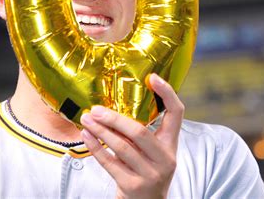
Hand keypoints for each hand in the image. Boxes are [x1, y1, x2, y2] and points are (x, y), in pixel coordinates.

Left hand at [80, 73, 183, 198]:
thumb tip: (114, 102)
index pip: (177, 114)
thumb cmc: (145, 170)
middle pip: (139, 132)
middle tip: (95, 108)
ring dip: (101, 131)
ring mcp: (150, 174)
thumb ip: (140, 131)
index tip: (152, 77)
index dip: (167, 93)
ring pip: (122, 147)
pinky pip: (110, 163)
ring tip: (86, 119)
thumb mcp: (151, 151)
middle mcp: (165, 159)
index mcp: (170, 145)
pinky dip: (96, 147)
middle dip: (114, 118)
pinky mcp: (133, 186)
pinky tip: (86, 136)